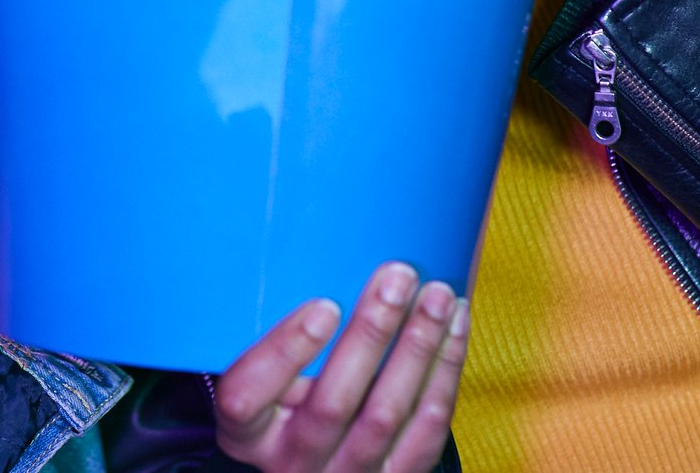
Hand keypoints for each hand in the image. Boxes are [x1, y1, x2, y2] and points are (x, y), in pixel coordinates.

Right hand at [214, 263, 467, 472]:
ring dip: (419, 347)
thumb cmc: (281, 402)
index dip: (285, 352)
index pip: (246, 397)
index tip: (322, 305)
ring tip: (436, 295)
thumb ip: (271, 337)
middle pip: (334, 402)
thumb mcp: (259, 380)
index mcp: (246, 434)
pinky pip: (428, 429)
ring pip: (390, 415)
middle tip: (396, 278)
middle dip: (371, 333)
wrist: (314, 464)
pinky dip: (445, 373)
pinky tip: (453, 328)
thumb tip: (314, 248)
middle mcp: (293, 461)